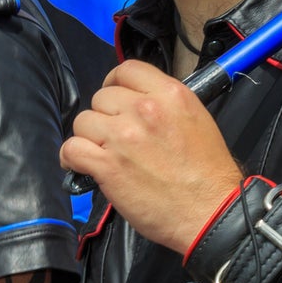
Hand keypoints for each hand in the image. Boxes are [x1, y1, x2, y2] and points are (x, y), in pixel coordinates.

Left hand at [61, 60, 241, 255]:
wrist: (210, 211)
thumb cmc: (209, 174)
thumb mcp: (197, 120)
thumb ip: (166, 105)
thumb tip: (139, 103)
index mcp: (170, 94)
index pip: (127, 70)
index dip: (114, 83)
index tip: (114, 98)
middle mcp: (145, 109)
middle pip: (102, 97)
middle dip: (104, 116)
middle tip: (114, 136)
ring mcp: (124, 136)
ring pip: (84, 121)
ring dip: (89, 137)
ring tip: (100, 152)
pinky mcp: (108, 165)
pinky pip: (72, 149)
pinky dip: (71, 157)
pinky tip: (80, 164)